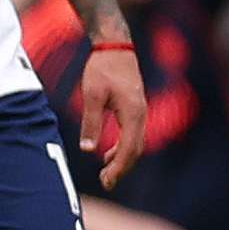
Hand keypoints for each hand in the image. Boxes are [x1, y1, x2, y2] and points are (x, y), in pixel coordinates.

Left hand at [77, 42, 148, 187]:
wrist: (116, 45)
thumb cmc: (102, 68)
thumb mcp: (92, 96)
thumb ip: (91, 123)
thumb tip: (88, 150)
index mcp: (132, 113)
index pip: (128, 148)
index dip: (118, 168)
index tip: (106, 182)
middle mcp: (141, 114)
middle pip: (135, 149)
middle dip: (121, 169)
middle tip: (106, 184)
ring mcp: (140, 111)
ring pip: (135, 143)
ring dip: (122, 160)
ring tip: (106, 174)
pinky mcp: (135, 107)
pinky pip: (133, 134)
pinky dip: (122, 147)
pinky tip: (107, 152)